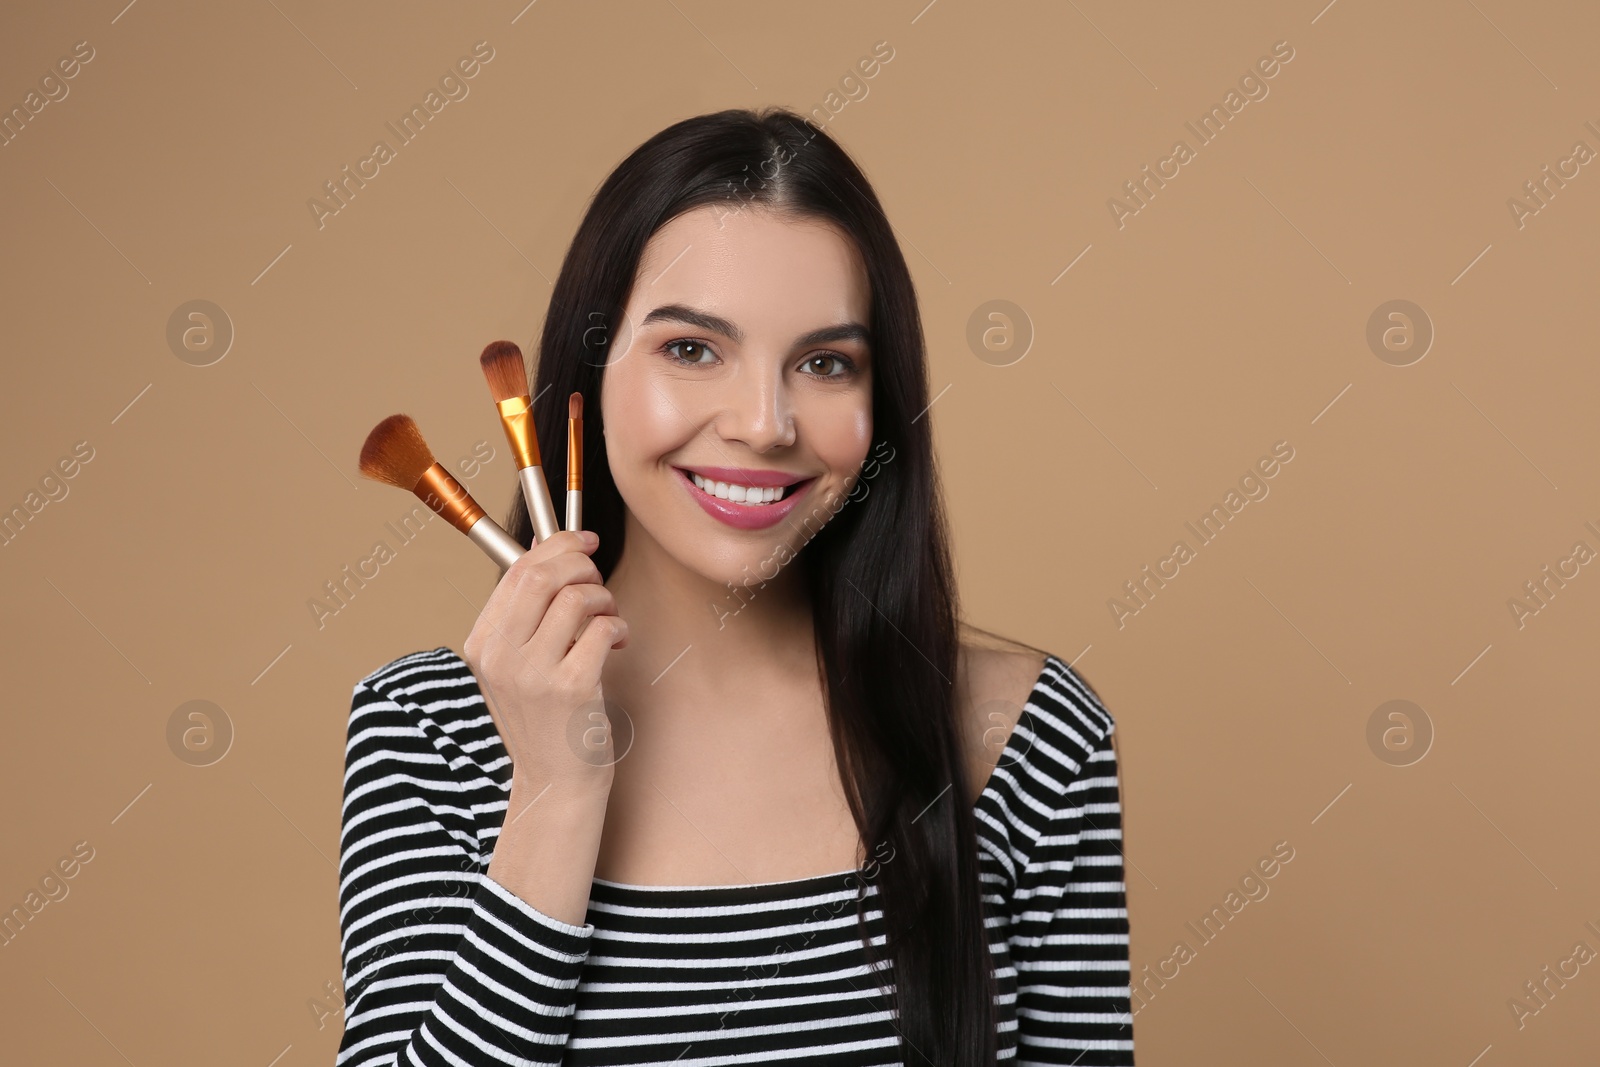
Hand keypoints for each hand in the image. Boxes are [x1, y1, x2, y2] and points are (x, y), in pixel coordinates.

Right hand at [461, 529, 627, 798]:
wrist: (555, 784)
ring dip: (604, 598)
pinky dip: (617, 626)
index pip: (516, 571)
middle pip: (541, 575)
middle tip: (599, 579)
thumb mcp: (520, 665)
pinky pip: (601, 628)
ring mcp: (532, 674)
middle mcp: (500, 656)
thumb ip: (528, 613)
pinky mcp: (570, 689)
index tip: (584, 540)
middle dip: (582, 564)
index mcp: (482, 644)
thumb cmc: (546, 718)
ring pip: (575, 598)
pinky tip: (616, 643)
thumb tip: (549, 549)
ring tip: (608, 619)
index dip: (556, 545)